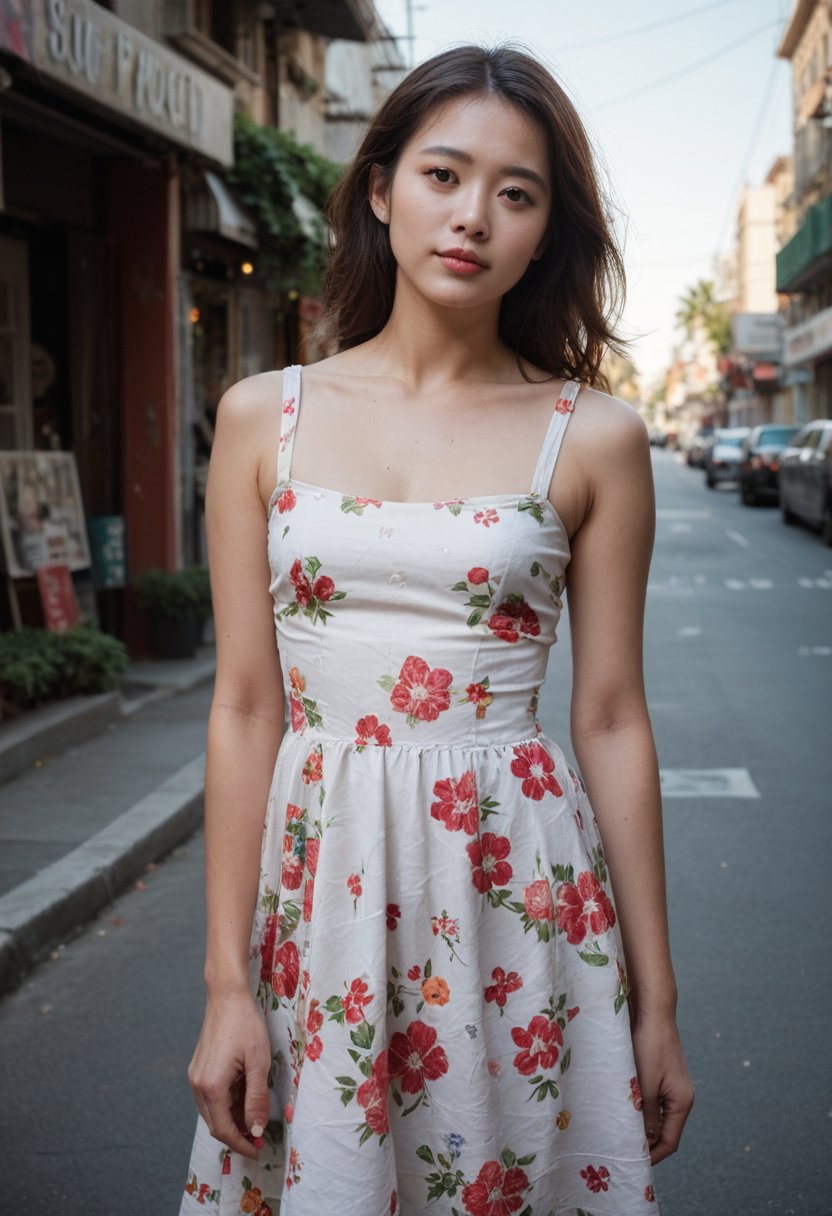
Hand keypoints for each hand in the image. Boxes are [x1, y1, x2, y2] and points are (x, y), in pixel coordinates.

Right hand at [187, 989, 271, 1159]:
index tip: (257, 1150)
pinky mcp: (198, 1069)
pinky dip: (227, 1103)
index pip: (224, 1130)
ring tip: (255, 1115)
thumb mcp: (258, 1063)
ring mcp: (195, 1077)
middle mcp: (197, 1085)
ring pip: (213, 1111)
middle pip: (215, 1124)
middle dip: (237, 1134)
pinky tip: (244, 1097)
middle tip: (259, 1136)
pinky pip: (211, 1096)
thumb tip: (255, 1130)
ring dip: (232, 1119)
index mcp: (211, 1086)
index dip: (241, 1144)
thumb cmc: (245, 1026)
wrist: (226, 997)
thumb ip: (256, 1100)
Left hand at [631, 1012, 694, 1164]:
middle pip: (665, 1131)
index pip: (670, 1141)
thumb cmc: (649, 1045)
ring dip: (642, 1125)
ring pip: (657, 1116)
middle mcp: (681, 1097)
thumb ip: (645, 1113)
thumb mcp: (644, 1083)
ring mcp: (673, 1086)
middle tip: (622, 1150)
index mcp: (682, 1101)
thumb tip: (645, 1141)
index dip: (652, 1155)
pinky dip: (641, 1109)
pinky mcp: (663, 1076)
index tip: (632, 1162)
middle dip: (646, 1143)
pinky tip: (624, 1110)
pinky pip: (653, 1101)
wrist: (653, 1011)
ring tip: (620, 1133)